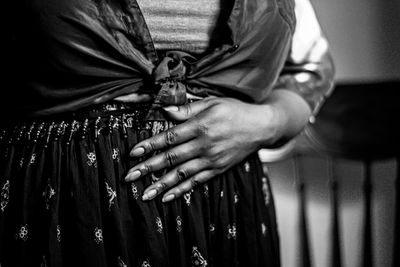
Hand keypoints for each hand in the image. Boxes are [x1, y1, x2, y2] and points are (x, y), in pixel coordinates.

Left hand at [125, 97, 281, 201]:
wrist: (261, 126)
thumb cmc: (235, 111)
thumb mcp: (213, 102)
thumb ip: (188, 108)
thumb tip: (165, 110)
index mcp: (200, 126)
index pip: (169, 137)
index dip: (150, 145)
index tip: (133, 153)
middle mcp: (204, 145)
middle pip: (171, 158)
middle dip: (148, 168)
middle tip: (129, 177)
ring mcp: (212, 159)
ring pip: (182, 174)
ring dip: (161, 185)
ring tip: (144, 194)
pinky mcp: (218, 169)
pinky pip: (197, 182)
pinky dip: (182, 190)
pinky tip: (168, 197)